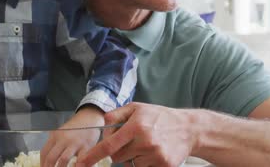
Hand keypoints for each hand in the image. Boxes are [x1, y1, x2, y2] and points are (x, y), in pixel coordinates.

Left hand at [40, 106, 103, 166]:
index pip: (44, 152)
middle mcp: (63, 139)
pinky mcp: (86, 146)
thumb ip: (56, 143)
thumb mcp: (62, 132)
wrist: (90, 117)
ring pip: (63, 160)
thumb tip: (49, 159)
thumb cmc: (76, 127)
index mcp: (55, 135)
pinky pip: (80, 160)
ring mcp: (74, 143)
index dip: (42, 163)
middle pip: (51, 158)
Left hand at [77, 102, 197, 166]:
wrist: (188, 128)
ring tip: (146, 144)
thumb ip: (116, 115)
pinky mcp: (163, 165)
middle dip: (119, 150)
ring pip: (130, 163)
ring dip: (133, 156)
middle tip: (131, 140)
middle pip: (117, 156)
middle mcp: (145, 141)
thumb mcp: (137, 108)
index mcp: (136, 126)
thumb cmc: (159, 116)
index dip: (93, 155)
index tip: (81, 163)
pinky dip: (145, 162)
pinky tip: (154, 151)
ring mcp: (155, 155)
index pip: (109, 144)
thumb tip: (102, 125)